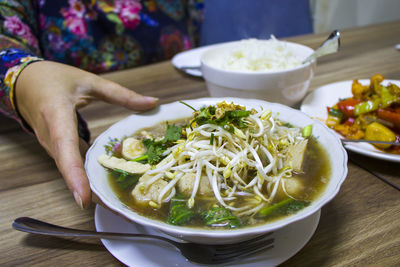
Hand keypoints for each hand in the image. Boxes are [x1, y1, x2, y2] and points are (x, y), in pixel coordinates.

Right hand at [15, 61, 157, 208]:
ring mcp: (53, 146)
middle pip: (70, 169)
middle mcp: (52, 138)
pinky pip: (72, 165)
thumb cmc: (54, 79)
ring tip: (116, 201)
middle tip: (116, 207)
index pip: (65, 150)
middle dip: (89, 191)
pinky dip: (88, 175)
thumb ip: (121, 94)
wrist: (24, 83)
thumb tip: (153, 103)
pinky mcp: (58, 149)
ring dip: (90, 186)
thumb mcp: (89, 82)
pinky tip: (108, 181)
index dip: (74, 175)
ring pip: (71, 170)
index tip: (84, 199)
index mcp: (57, 116)